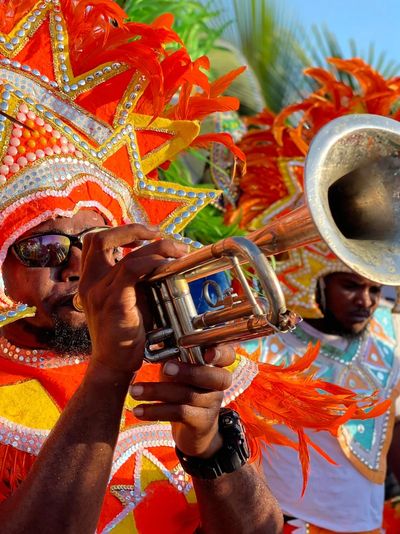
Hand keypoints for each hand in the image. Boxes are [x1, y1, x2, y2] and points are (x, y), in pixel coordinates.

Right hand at [78, 224, 187, 374]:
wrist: (114, 364)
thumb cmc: (126, 333)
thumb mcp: (129, 299)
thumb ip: (137, 278)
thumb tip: (162, 258)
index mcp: (91, 279)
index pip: (95, 241)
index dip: (120, 231)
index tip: (146, 235)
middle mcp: (89, 282)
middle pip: (99, 238)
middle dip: (133, 229)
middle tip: (158, 233)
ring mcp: (98, 291)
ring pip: (127, 254)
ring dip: (157, 247)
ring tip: (179, 250)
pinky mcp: (112, 302)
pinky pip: (131, 270)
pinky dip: (152, 263)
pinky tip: (168, 266)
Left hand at [129, 344, 235, 456]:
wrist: (193, 430)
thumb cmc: (183, 390)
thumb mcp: (178, 371)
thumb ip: (172, 356)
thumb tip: (151, 336)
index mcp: (214, 366)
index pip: (227, 355)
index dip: (220, 353)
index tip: (207, 352)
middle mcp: (218, 384)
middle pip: (212, 377)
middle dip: (188, 371)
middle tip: (164, 368)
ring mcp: (212, 404)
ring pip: (188, 395)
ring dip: (157, 392)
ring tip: (135, 391)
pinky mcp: (201, 422)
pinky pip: (180, 413)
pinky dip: (156, 411)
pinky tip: (138, 411)